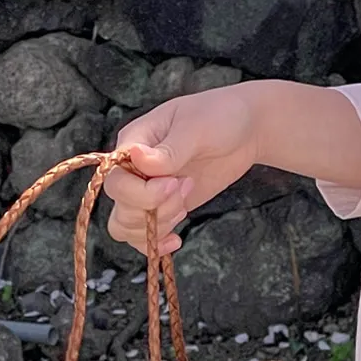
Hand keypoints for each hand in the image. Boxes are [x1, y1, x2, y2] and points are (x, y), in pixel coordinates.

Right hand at [102, 84, 261, 256]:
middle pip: (119, 204)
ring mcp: (148, 189)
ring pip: (126, 224)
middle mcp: (134, 168)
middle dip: (153, 207)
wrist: (246, 129)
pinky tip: (176, 240)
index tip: (174, 183)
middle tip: (186, 188)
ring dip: (156, 226)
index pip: (115, 177)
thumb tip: (137, 158)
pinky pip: (145, 234)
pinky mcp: (165, 206)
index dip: (140, 191)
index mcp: (134, 141)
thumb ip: (169, 150)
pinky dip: (156, 243)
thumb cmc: (220, 116)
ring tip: (185, 204)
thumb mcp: (197, 127)